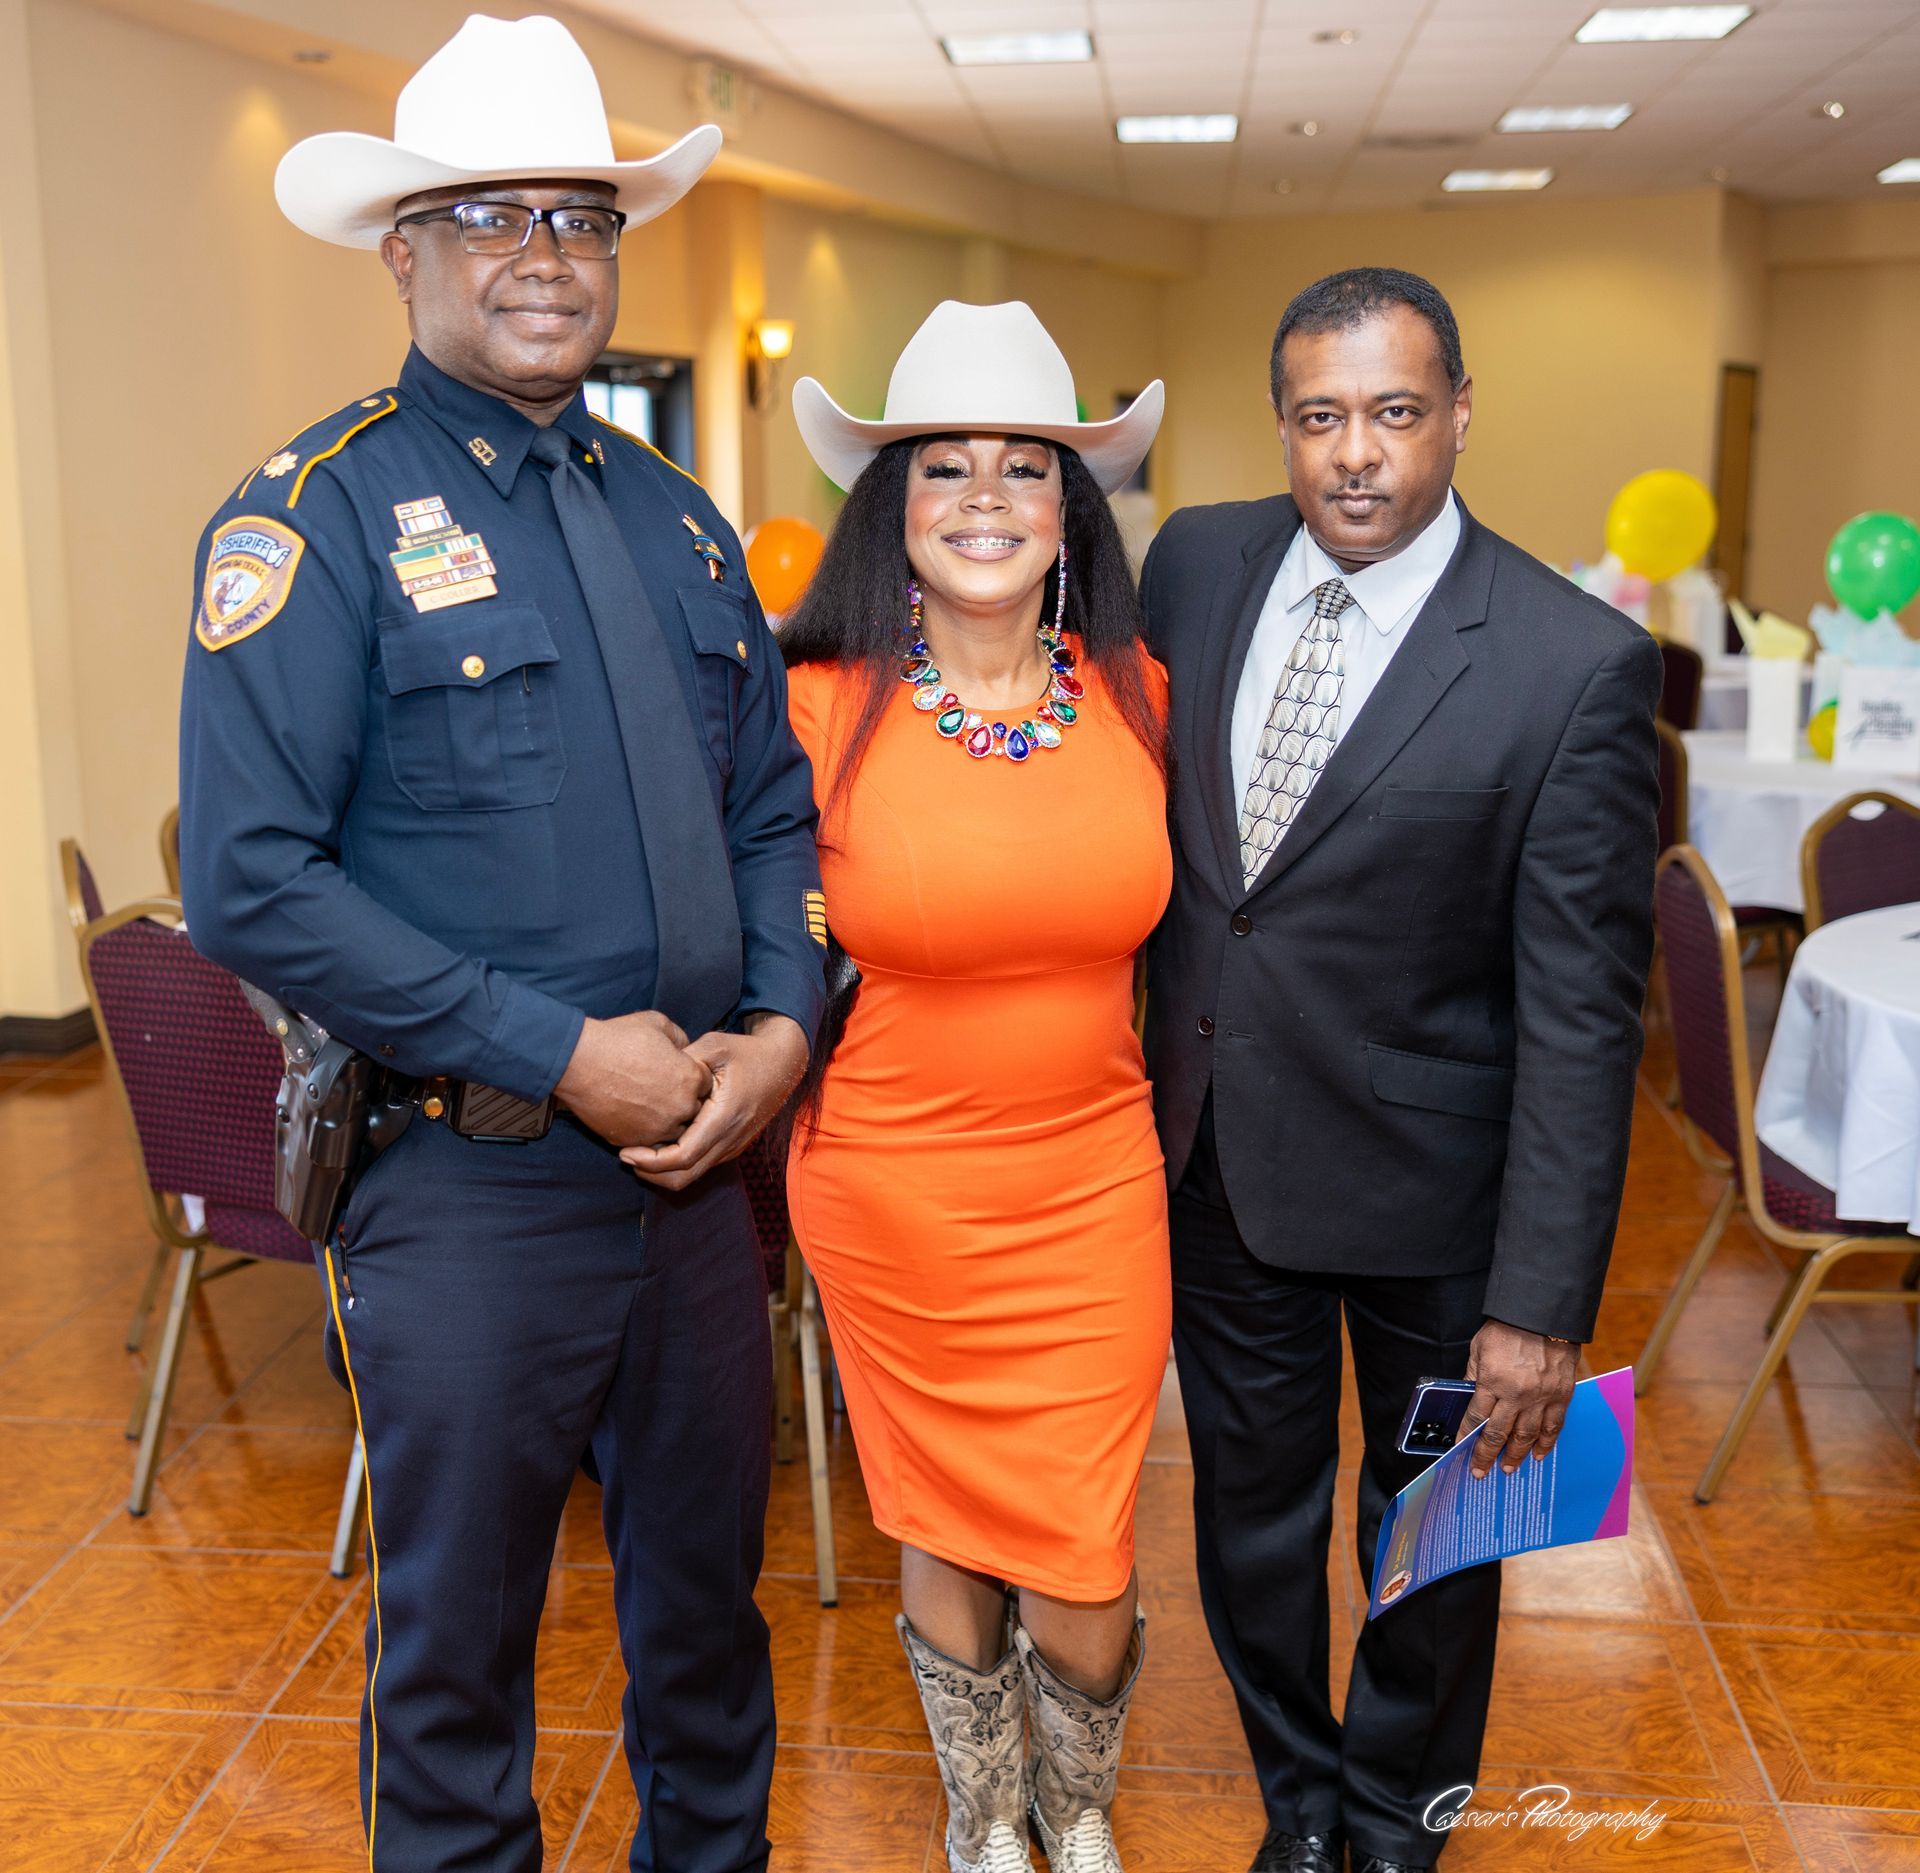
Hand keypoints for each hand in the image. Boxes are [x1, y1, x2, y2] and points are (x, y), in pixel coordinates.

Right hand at [556, 1011, 712, 1150]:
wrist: (578, 1062)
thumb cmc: (618, 1039)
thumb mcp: (658, 1024)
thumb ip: (681, 1038)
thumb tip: (685, 1049)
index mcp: (691, 1078)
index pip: (706, 1084)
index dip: (692, 1076)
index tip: (676, 1072)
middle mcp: (681, 1108)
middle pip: (694, 1110)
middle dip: (683, 1101)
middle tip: (661, 1089)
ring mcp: (658, 1129)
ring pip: (674, 1130)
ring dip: (665, 1120)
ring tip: (647, 1103)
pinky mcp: (635, 1141)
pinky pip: (649, 1142)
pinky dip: (644, 1131)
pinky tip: (632, 1114)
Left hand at [620, 1013, 808, 1191]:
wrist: (783, 1064)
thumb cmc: (747, 1053)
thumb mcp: (714, 1046)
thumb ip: (684, 1061)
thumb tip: (652, 1073)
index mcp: (724, 1118)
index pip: (682, 1157)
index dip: (650, 1161)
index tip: (625, 1151)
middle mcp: (729, 1140)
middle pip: (684, 1177)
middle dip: (650, 1173)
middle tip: (625, 1155)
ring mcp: (732, 1147)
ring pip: (692, 1176)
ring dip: (662, 1170)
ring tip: (637, 1151)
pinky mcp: (731, 1147)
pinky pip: (700, 1165)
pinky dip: (676, 1164)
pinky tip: (659, 1144)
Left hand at [1462, 1320, 1581, 1477]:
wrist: (1544, 1315)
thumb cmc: (1508, 1328)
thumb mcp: (1480, 1348)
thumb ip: (1474, 1374)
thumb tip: (1468, 1396)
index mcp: (1492, 1381)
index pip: (1476, 1417)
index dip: (1467, 1436)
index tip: (1460, 1450)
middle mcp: (1516, 1394)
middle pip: (1499, 1433)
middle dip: (1488, 1455)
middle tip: (1481, 1471)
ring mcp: (1541, 1397)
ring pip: (1527, 1435)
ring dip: (1517, 1455)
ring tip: (1509, 1468)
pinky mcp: (1562, 1396)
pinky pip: (1554, 1426)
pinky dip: (1546, 1443)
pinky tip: (1539, 1454)